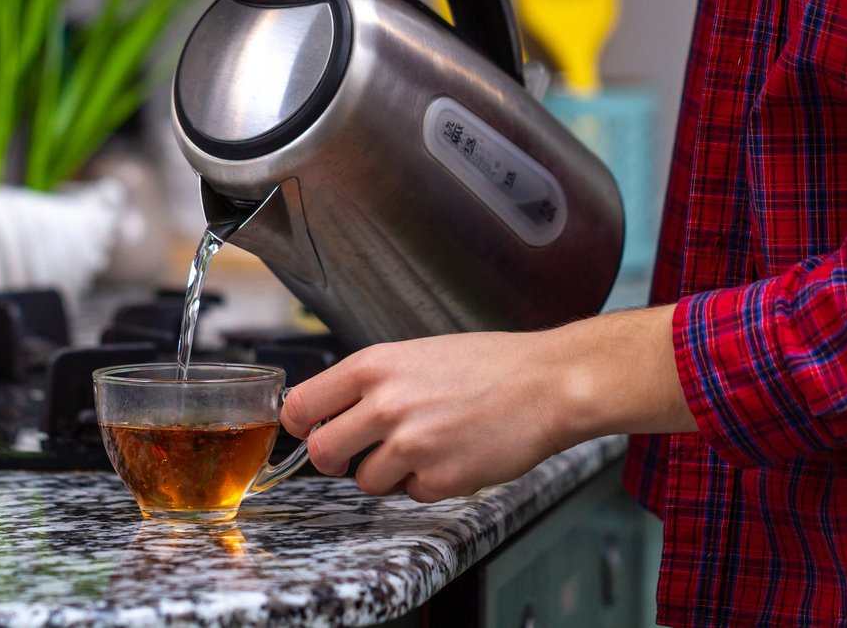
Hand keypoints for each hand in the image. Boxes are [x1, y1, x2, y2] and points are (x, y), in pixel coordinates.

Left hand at [281, 305, 695, 502]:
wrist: (546, 384)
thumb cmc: (490, 365)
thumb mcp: (418, 353)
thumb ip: (373, 380)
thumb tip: (334, 406)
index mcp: (373, 366)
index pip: (300, 405)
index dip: (300, 424)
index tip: (308, 430)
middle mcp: (384, 404)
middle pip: (321, 451)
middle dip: (336, 458)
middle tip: (355, 453)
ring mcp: (410, 444)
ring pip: (365, 480)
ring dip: (387, 473)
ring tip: (424, 446)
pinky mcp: (438, 477)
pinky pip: (411, 494)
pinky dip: (427, 483)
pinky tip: (453, 455)